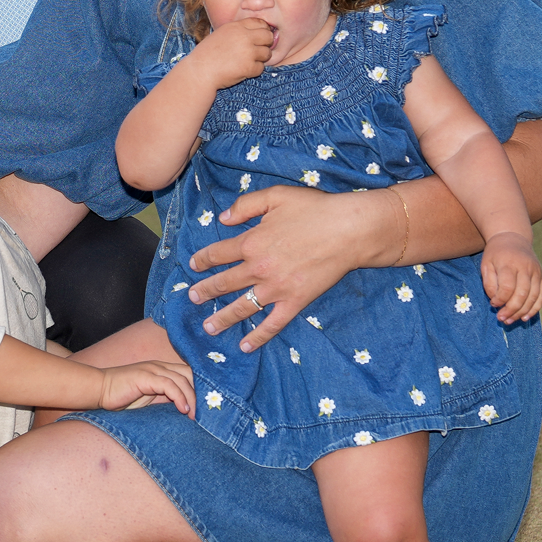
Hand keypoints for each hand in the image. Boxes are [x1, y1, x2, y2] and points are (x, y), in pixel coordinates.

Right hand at [96, 360, 196, 416]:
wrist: (99, 390)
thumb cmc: (123, 397)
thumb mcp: (150, 398)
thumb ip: (166, 398)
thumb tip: (186, 409)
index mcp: (162, 369)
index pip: (189, 374)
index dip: (200, 388)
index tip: (206, 406)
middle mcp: (160, 366)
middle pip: (190, 375)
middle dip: (200, 393)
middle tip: (204, 413)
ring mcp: (152, 369)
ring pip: (182, 380)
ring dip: (191, 398)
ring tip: (194, 415)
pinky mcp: (145, 376)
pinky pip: (168, 384)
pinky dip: (179, 397)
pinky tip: (183, 409)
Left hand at [188, 186, 391, 350]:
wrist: (348, 230)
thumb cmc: (314, 209)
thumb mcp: (275, 195)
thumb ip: (246, 205)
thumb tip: (223, 218)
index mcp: (250, 242)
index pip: (217, 254)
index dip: (202, 259)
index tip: (193, 265)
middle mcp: (258, 268)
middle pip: (224, 283)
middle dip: (205, 291)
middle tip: (192, 298)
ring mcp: (275, 288)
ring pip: (242, 307)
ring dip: (223, 319)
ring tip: (209, 328)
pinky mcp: (294, 302)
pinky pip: (272, 324)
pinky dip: (258, 336)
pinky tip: (245, 345)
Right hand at [190, 15, 275, 87]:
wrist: (200, 71)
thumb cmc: (207, 54)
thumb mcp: (221, 34)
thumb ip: (238, 31)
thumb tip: (256, 33)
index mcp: (236, 27)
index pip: (260, 23)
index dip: (262, 31)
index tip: (259, 38)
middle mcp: (244, 37)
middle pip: (268, 36)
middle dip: (265, 44)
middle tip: (257, 51)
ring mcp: (247, 52)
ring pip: (267, 53)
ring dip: (260, 59)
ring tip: (248, 62)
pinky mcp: (248, 67)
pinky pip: (261, 68)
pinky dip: (253, 71)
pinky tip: (242, 71)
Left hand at [480, 233, 541, 322]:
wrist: (513, 238)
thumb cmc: (496, 254)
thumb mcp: (486, 264)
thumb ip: (489, 282)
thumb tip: (496, 301)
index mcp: (509, 263)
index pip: (507, 287)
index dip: (500, 300)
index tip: (493, 304)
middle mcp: (526, 267)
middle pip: (522, 294)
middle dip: (511, 310)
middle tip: (501, 319)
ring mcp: (536, 272)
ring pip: (533, 297)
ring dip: (522, 312)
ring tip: (510, 321)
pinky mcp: (541, 276)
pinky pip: (541, 295)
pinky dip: (535, 308)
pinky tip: (525, 317)